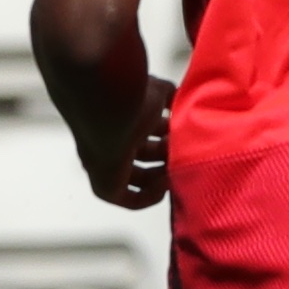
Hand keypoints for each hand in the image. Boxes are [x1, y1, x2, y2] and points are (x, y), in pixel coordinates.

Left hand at [82, 75, 173, 208]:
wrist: (108, 106)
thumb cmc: (130, 94)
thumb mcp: (158, 90)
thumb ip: (170, 96)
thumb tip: (181, 101)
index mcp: (121, 116)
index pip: (145, 131)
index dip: (166, 135)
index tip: (183, 135)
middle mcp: (112, 139)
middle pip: (143, 154)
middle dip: (167, 156)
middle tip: (184, 154)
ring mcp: (106, 162)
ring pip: (137, 176)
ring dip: (162, 176)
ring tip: (179, 169)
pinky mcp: (104, 183)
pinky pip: (128, 198)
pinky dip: (149, 196)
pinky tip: (165, 184)